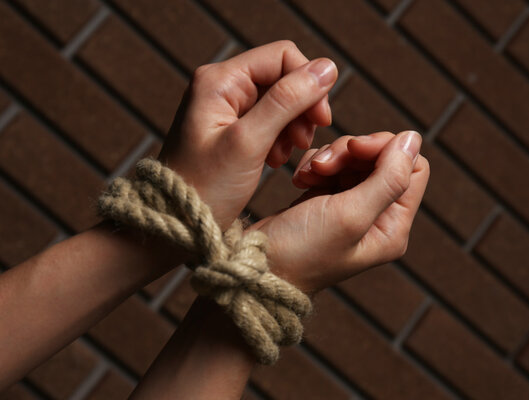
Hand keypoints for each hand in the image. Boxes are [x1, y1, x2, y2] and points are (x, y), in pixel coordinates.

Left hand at [158, 41, 336, 229]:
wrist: (176, 226)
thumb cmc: (204, 187)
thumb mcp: (249, 142)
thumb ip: (287, 101)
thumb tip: (326, 67)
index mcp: (220, 80)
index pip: (282, 56)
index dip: (308, 83)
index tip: (320, 120)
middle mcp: (222, 86)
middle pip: (282, 78)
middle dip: (300, 108)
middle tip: (302, 142)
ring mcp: (226, 108)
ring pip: (280, 101)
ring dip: (291, 126)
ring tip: (283, 156)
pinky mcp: (231, 129)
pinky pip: (269, 121)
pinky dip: (279, 138)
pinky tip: (274, 160)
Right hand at [247, 131, 428, 293]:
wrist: (255, 266)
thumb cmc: (301, 251)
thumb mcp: (350, 215)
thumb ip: (388, 178)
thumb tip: (414, 138)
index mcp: (393, 227)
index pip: (414, 168)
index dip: (387, 148)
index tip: (354, 148)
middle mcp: (378, 217)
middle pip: (382, 159)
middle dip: (350, 153)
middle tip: (321, 165)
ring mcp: (351, 207)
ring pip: (355, 158)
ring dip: (330, 157)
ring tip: (307, 174)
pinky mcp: (327, 200)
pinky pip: (333, 165)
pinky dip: (316, 164)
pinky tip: (299, 179)